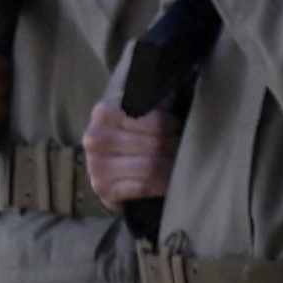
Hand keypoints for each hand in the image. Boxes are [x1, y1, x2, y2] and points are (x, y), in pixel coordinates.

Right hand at [82, 97, 180, 211]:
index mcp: (105, 112)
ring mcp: (98, 166)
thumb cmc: (127, 135)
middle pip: (154, 145)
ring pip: (150, 167)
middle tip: (185, 150)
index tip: (178, 129)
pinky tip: (168, 182)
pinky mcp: (104, 189)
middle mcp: (97, 138)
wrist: (105, 167)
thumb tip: (177, 93)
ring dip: (171, 168)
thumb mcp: (133, 112)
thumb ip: (152, 102)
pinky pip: (143, 187)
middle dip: (175, 148)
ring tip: (180, 164)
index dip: (172, 125)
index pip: (154, 119)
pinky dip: (160, 185)